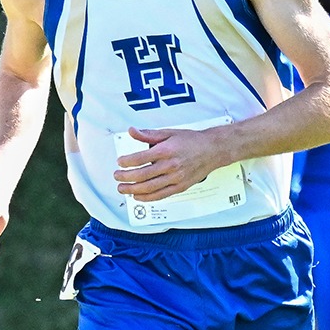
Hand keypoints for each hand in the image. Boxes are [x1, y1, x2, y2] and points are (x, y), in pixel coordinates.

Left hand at [114, 126, 228, 201]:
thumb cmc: (192, 141)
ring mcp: (175, 178)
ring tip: (123, 189)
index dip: (126, 162)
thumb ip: (148, 134)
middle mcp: (170, 166)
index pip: (139, 158)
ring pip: (149, 188)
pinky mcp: (180, 187)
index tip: (120, 162)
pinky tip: (138, 196)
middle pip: (142, 175)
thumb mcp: (169, 133)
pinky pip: (161, 195)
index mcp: (166, 150)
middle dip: (125, 177)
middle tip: (117, 177)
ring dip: (132, 190)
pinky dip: (147, 198)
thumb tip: (132, 131)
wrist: (212, 150)